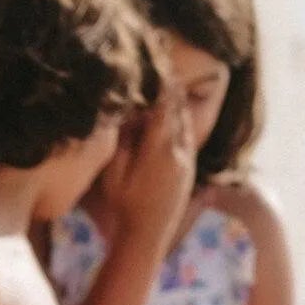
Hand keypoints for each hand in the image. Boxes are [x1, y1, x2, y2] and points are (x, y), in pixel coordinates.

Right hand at [99, 81, 195, 256]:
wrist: (148, 237)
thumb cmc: (124, 208)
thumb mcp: (114, 176)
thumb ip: (122, 144)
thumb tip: (127, 119)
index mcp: (159, 149)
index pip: (164, 108)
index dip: (163, 86)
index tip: (160, 67)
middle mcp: (179, 152)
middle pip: (180, 112)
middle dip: (174, 91)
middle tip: (169, 70)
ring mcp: (187, 162)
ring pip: (187, 125)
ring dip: (180, 106)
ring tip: (174, 88)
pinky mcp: (190, 171)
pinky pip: (188, 139)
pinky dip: (183, 124)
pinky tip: (176, 119)